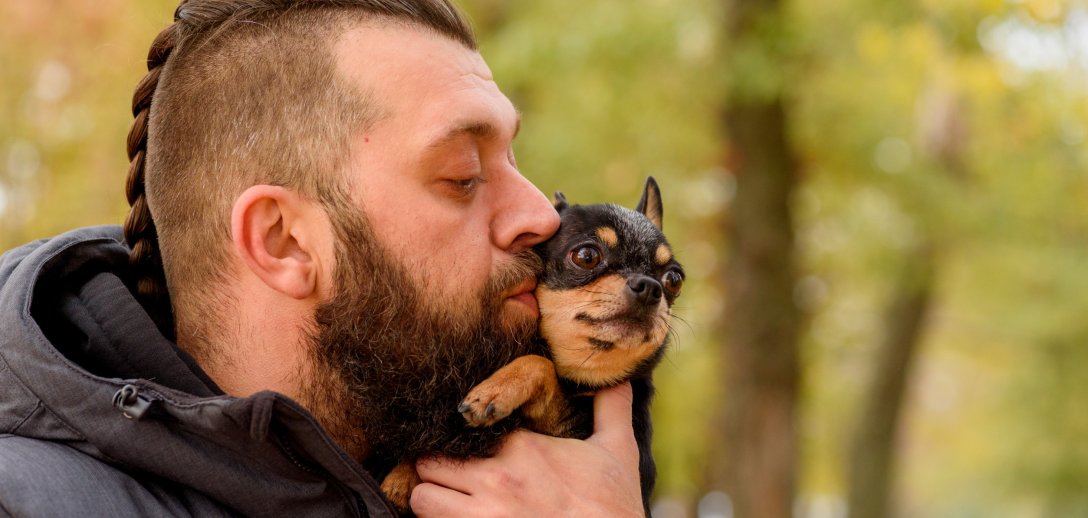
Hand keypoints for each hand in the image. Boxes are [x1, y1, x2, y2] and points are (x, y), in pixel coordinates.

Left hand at [409, 382, 644, 517]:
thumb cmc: (614, 506)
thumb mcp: (618, 449)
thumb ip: (611, 407)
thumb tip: (617, 376)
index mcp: (522, 448)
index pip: (462, 429)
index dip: (461, 438)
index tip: (468, 445)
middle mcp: (495, 478)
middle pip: (429, 461)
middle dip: (436, 467)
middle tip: (449, 473)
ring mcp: (483, 515)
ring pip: (422, 497)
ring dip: (431, 498)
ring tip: (446, 499)